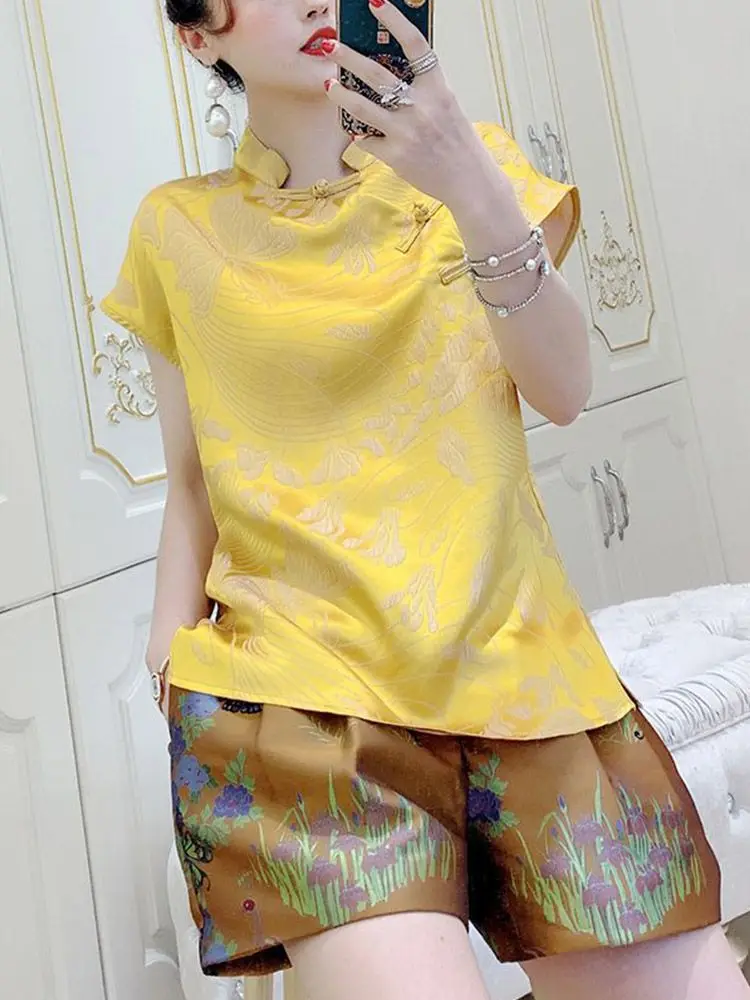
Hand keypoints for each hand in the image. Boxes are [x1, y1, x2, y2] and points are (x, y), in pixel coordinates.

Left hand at [324, 0, 503, 206]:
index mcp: (438, 88)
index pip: (414, 44)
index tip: (376, 4)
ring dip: (341, 95)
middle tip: (332, 47)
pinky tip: (360, 134)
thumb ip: (423, 89)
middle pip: (376, 73)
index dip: (395, 20)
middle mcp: (421, 106)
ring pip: (362, 107)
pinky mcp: (395, 155)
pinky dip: (363, 137)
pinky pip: (368, 140)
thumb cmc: (457, 143)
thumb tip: (390, 73)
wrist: (468, 181)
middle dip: (348, 57)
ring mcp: (406, 132)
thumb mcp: (447, 106)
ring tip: (330, 85)